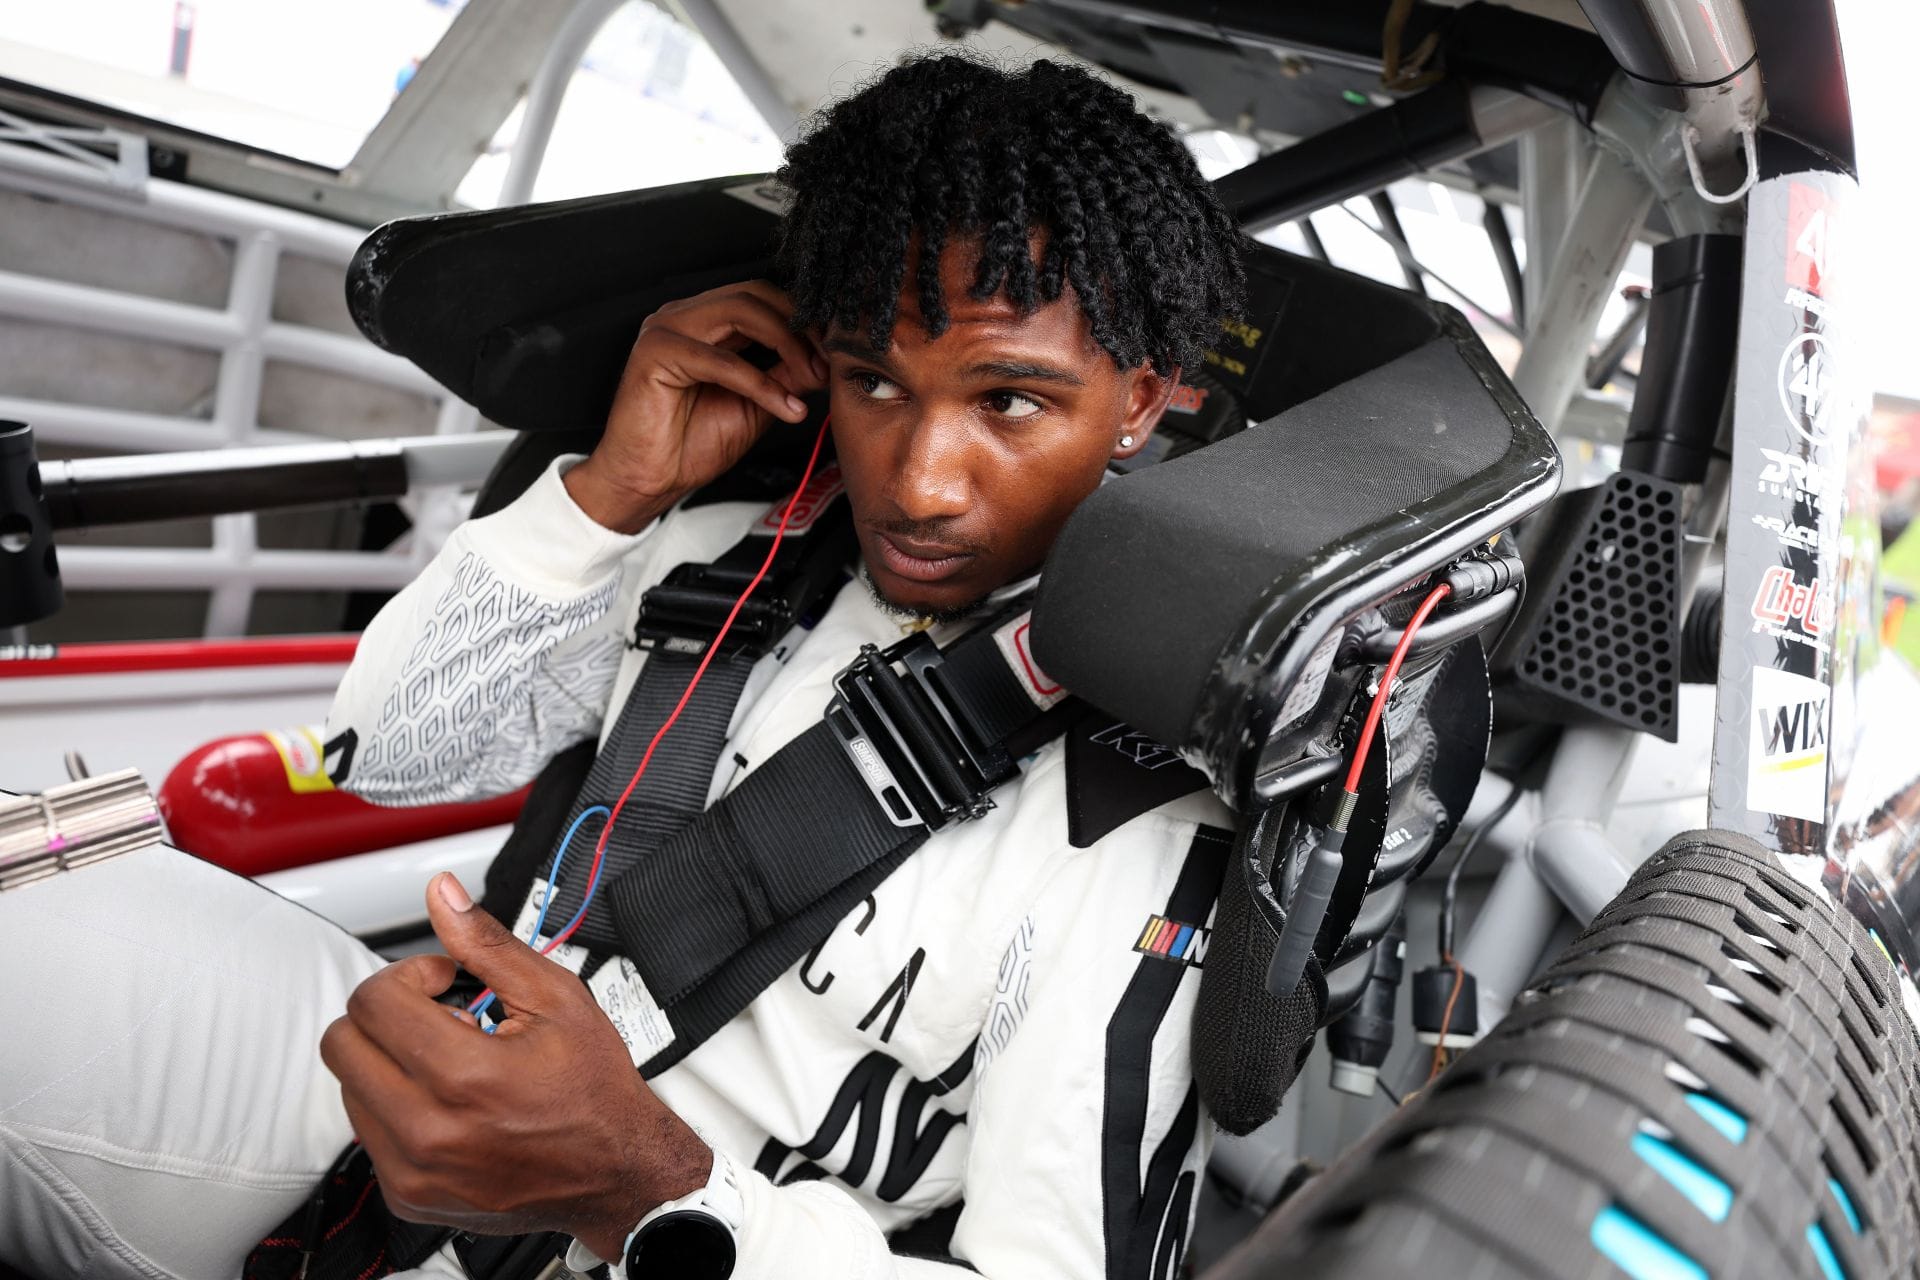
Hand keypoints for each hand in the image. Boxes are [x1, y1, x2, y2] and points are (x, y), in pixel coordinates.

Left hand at [319, 873, 710, 1259]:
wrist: (617, 1173)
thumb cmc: (594, 1091)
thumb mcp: (556, 998)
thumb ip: (488, 944)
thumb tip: (443, 895)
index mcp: (463, 1076)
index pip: (374, 1002)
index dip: (411, 976)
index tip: (444, 984)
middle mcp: (428, 1131)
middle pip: (343, 1044)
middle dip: (386, 1014)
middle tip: (438, 1017)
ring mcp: (413, 1171)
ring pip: (348, 1088)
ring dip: (388, 1062)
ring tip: (449, 1062)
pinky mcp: (409, 1196)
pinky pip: (368, 1133)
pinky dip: (396, 1106)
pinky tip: (446, 1101)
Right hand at [566, 280, 828, 532]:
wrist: (649, 481)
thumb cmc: (690, 444)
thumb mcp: (756, 404)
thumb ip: (786, 375)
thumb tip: (824, 359)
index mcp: (704, 323)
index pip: (762, 298)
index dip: (802, 320)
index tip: (834, 352)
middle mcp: (684, 317)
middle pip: (755, 294)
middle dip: (800, 327)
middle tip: (828, 362)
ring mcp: (667, 329)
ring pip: (740, 312)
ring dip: (786, 344)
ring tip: (811, 377)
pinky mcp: (656, 352)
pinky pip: (721, 360)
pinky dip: (760, 383)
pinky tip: (785, 406)